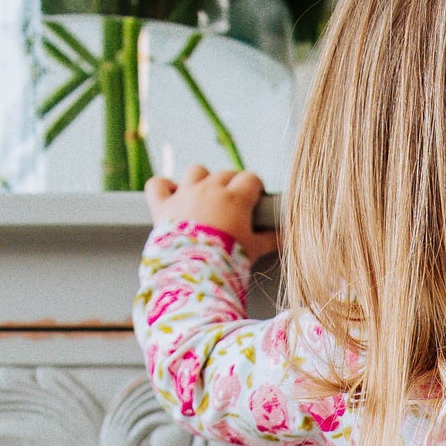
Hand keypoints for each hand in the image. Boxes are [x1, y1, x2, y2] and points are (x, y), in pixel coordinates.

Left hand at [145, 164, 278, 259]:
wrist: (194, 274)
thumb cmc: (227, 261)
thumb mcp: (253, 250)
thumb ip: (271, 239)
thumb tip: (287, 236)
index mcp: (234, 198)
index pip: (251, 179)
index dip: (254, 189)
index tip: (254, 201)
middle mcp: (209, 189)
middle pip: (226, 174)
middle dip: (231, 186)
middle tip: (233, 207)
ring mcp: (184, 194)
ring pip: (196, 171)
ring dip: (202, 180)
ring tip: (205, 199)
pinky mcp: (163, 205)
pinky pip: (158, 184)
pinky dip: (164, 187)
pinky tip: (171, 196)